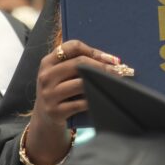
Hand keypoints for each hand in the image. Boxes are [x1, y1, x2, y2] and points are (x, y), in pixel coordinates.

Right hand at [26, 39, 123, 164]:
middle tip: (119, 70)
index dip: (93, 50)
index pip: (72, 47)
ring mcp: (49, 94)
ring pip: (80, 83)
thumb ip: (77, 63)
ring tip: (113, 83)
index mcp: (48, 62)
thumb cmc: (60, 90)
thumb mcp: (60, 74)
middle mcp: (46, 76)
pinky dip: (93, 100)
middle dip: (101, 66)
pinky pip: (80, 103)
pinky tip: (102, 98)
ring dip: (99, 82)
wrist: (45, 117)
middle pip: (78, 63)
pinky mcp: (55, 111)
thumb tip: (110, 60)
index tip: (109, 58)